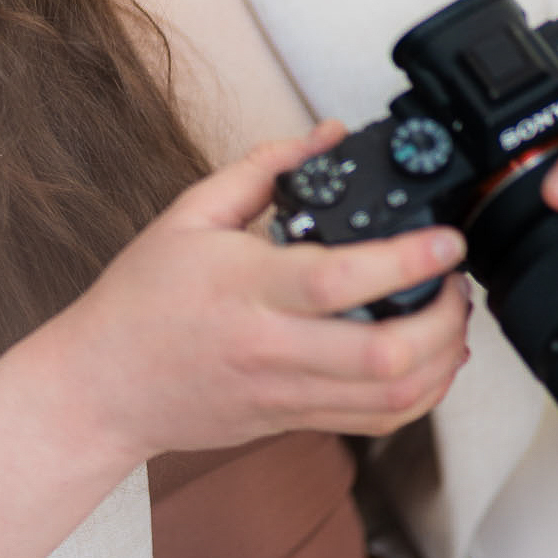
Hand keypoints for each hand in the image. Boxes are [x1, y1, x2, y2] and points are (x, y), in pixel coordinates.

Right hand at [48, 121, 471, 464]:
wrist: (101, 387)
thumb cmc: (141, 300)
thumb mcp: (189, 214)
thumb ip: (264, 168)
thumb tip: (326, 135)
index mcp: (246, 288)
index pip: (341, 281)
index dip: (408, 262)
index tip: (446, 240)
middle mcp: (272, 348)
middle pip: (384, 354)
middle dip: (443, 318)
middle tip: (456, 280)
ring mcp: (286, 394)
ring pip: (392, 397)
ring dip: (441, 358)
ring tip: (450, 316)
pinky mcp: (293, 421)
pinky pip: (376, 422)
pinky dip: (420, 394)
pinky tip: (428, 360)